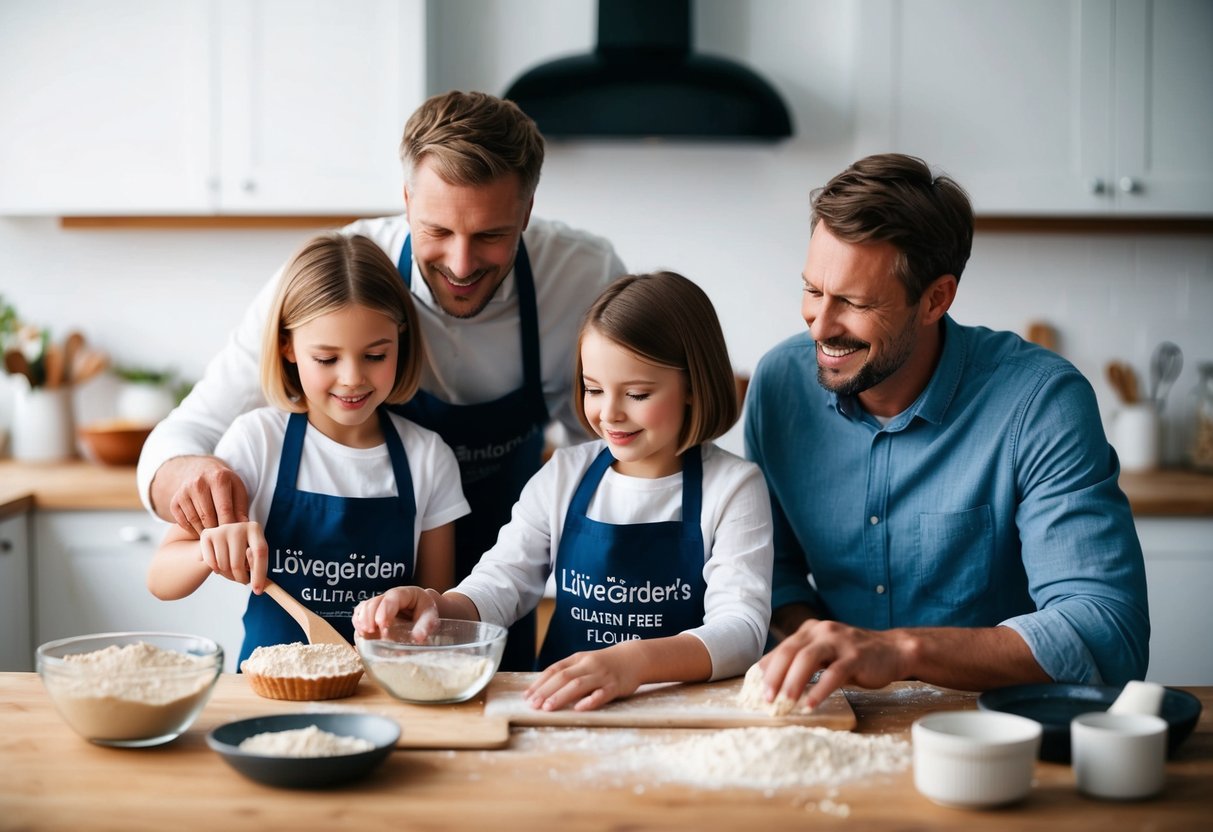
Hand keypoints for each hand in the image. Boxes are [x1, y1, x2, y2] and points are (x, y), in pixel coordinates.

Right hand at [155, 456, 249, 534]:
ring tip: (214, 536)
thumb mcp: (237, 490)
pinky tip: (201, 530)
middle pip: (208, 517)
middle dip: (217, 531)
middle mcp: (199, 483)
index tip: (233, 536)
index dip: (229, 526)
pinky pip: (183, 522)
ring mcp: (184, 491)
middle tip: (223, 538)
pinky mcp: (174, 501)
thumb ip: (241, 508)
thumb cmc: (225, 484)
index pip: (224, 509)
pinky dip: (193, 530)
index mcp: (218, 478)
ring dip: (205, 532)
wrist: (201, 471)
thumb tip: (244, 526)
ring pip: (195, 521)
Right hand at [199, 521, 267, 591]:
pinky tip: (221, 566)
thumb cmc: (243, 549)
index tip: (258, 590)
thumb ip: (257, 568)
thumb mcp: (254, 555)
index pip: (260, 553)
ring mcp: (221, 530)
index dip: (259, 574)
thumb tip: (259, 585)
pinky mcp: (207, 535)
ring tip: (232, 571)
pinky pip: (211, 563)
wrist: (223, 538)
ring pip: (223, 565)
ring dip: (229, 576)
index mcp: (255, 529)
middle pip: (238, 563)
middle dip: (240, 578)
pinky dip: (217, 570)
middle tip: (243, 581)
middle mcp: (238, 526)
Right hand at [352, 587, 439, 640]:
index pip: (392, 598)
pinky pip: (359, 614)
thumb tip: (418, 637)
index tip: (383, 625)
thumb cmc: (425, 614)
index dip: (385, 610)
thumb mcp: (430, 618)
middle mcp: (389, 597)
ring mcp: (378, 604)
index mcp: (405, 594)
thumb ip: (425, 626)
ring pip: (364, 607)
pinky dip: (357, 623)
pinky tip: (361, 634)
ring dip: (362, 621)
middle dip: (370, 616)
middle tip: (371, 631)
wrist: (421, 614)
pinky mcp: (371, 614)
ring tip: (365, 634)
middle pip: (374, 602)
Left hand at [524, 647, 642, 711]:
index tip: (526, 696)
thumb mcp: (584, 662)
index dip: (539, 683)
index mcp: (578, 659)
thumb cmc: (604, 663)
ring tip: (548, 708)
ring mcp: (602, 675)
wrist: (634, 657)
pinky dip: (590, 700)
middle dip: (546, 691)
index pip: (554, 670)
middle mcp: (588, 665)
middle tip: (533, 704)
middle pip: (563, 677)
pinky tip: (579, 708)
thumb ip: (568, 673)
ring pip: (579, 684)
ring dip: (561, 696)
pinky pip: (602, 693)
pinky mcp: (616, 686)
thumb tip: (543, 689)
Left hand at [758, 619, 911, 708]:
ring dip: (793, 682)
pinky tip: (811, 704)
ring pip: (808, 659)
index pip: (781, 649)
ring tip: (784, 703)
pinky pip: (834, 673)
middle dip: (774, 676)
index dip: (766, 670)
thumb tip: (773, 682)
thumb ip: (802, 662)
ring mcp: (839, 642)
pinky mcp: (856, 656)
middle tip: (765, 699)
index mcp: (810, 631)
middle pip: (790, 651)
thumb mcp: (825, 654)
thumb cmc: (854, 656)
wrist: (894, 650)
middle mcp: (821, 631)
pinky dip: (820, 690)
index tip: (754, 690)